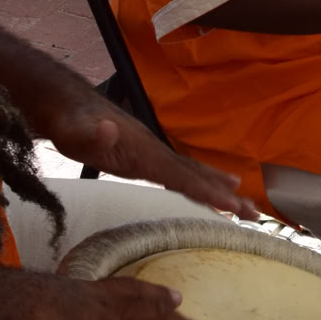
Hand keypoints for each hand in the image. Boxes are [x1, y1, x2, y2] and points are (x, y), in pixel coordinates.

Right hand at [5, 275, 214, 319]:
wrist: (8, 311)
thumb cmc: (10, 303)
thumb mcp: (36, 297)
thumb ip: (49, 308)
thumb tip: (38, 317)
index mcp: (91, 292)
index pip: (132, 290)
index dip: (156, 294)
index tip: (177, 297)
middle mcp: (107, 311)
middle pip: (154, 317)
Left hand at [49, 106, 258, 219]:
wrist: (65, 104)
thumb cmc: (68, 122)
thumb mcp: (73, 132)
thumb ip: (92, 135)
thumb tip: (108, 129)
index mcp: (144, 152)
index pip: (182, 176)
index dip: (207, 191)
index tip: (232, 206)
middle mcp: (156, 152)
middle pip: (198, 177)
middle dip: (227, 197)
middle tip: (255, 215)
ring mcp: (153, 154)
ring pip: (194, 175)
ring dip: (220, 191)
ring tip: (246, 205)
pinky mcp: (147, 158)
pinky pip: (183, 175)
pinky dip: (202, 183)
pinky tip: (213, 188)